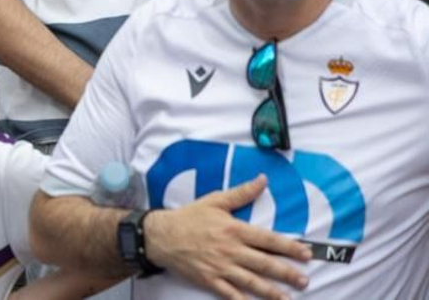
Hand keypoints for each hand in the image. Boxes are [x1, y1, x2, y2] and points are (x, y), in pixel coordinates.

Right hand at [145, 176, 311, 298]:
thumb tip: (262, 180)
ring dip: (272, 292)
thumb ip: (241, 193)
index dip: (289, 247)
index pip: (268, 239)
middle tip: (304, 280)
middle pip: (264, 263)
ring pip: (252, 282)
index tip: (306, 253)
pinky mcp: (211, 280)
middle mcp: (230, 250)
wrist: (161, 235)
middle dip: (287, 272)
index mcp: (233, 229)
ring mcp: (221, 267)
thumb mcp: (214, 201)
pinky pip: (232, 295)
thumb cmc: (189, 217)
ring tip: (288, 299)